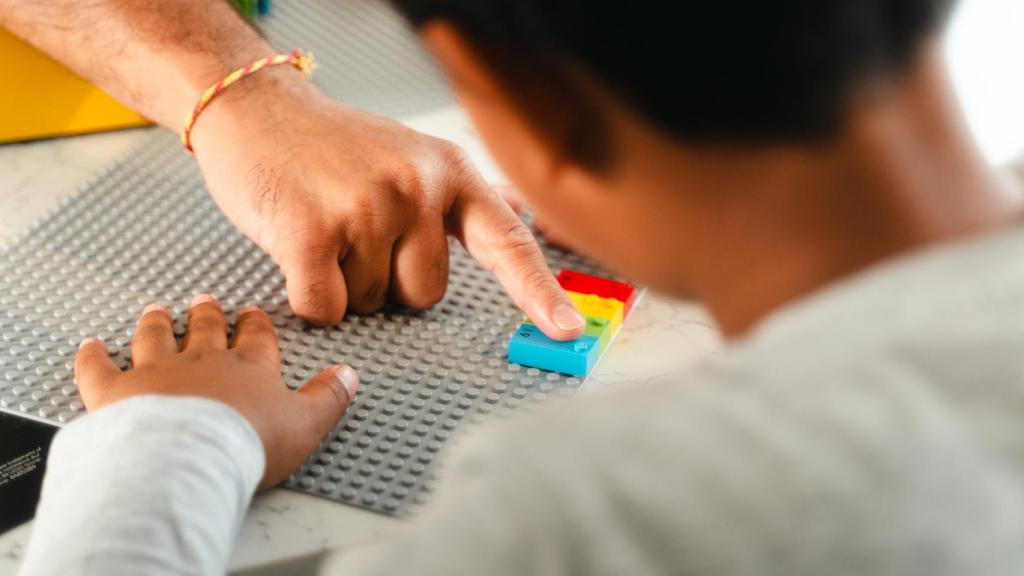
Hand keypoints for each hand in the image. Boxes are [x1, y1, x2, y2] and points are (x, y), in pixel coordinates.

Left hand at [74, 294, 357, 489]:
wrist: (187, 458)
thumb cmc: (246, 444)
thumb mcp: (305, 424)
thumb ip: (328, 398)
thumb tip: (350, 376)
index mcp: (247, 368)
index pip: (255, 337)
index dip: (254, 324)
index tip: (251, 314)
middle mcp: (201, 360)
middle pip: (204, 329)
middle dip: (206, 314)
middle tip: (204, 300)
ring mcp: (155, 372)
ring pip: (156, 337)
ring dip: (157, 323)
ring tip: (158, 311)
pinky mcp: (114, 392)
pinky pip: (99, 367)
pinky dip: (93, 355)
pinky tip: (91, 345)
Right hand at [188, 69, 584, 339]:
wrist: (257, 108)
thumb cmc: (335, 146)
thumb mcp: (411, 156)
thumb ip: (457, 200)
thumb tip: (516, 225)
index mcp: (450, 172)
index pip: (507, 243)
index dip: (539, 293)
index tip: (567, 331)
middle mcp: (417, 188)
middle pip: (424, 295)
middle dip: (389, 281)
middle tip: (357, 232)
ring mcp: (366, 208)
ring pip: (372, 304)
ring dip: (345, 283)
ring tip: (327, 227)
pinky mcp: (311, 231)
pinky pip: (326, 309)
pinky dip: (310, 298)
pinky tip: (298, 249)